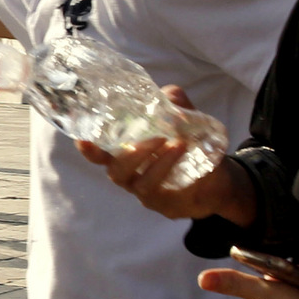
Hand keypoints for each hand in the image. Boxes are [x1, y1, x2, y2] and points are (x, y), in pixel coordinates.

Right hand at [76, 86, 256, 223]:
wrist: (217, 181)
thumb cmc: (190, 147)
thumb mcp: (186, 121)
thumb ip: (175, 105)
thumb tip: (168, 94)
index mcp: (126, 154)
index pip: (100, 154)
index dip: (89, 149)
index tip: (82, 139)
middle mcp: (131, 175)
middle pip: (116, 170)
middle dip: (129, 154)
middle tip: (154, 137)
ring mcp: (147, 193)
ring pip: (140, 183)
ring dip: (157, 161)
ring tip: (176, 143)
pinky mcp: (165, 205)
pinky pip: (163, 192)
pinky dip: (171, 171)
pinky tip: (182, 155)